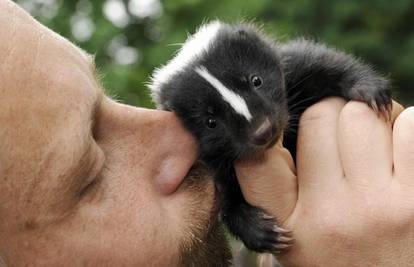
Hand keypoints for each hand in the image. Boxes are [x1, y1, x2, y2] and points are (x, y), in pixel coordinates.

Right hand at [236, 97, 413, 265]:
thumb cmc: (342, 253)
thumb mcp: (292, 234)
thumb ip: (273, 187)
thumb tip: (269, 128)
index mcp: (289, 222)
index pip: (257, 157)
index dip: (267, 132)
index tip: (281, 134)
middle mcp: (327, 213)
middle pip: (318, 116)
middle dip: (330, 118)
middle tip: (339, 143)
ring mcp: (375, 204)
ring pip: (361, 112)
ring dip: (367, 121)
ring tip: (370, 147)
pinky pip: (408, 124)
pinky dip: (402, 127)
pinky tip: (397, 151)